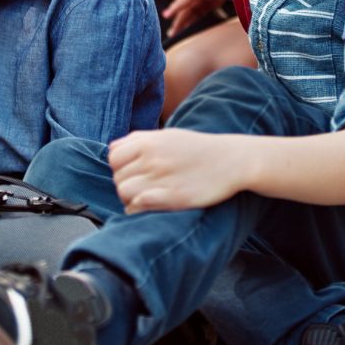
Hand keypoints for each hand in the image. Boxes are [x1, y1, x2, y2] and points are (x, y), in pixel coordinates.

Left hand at [109, 129, 247, 213]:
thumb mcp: (167, 135)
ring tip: (146, 196)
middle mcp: (151, 158)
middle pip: (117, 177)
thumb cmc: (198, 148)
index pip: (113, 157)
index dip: (120, 167)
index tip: (134, 171)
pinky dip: (137, 208)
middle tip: (143, 186)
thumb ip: (139, 140)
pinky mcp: (171, 197)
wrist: (231, 160)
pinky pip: (136, 206)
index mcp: (148, 141)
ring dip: (130, 198)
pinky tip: (150, 205)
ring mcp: (160, 178)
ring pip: (123, 193)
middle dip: (126, 183)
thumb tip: (113, 150)